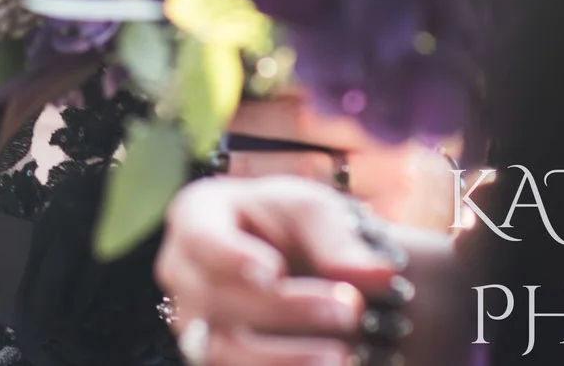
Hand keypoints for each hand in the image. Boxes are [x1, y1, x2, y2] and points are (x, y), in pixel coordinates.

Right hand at [159, 177, 445, 365]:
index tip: (273, 271)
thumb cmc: (288, 223)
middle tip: (351, 309)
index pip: (201, 238)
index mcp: (197, 217)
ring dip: (284, 357)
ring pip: (223, 350)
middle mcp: (182, 272)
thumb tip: (381, 275)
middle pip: (219, 298)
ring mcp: (191, 322)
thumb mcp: (314, 212)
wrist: (284, 257)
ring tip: (342, 355)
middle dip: (287, 308)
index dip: (232, 257)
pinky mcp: (211, 357)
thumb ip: (341, 242)